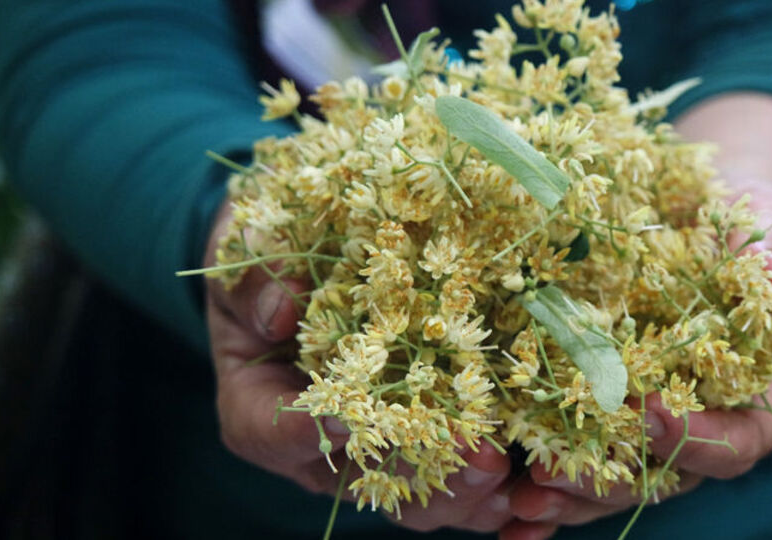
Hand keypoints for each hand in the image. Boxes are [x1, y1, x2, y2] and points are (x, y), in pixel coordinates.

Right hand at [203, 200, 513, 532]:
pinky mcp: (418, 435)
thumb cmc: (268, 252)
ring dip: (460, 487)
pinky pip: (451, 475)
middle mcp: (316, 438)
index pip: (267, 430)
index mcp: (257, 401)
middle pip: (356, 475)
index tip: (340, 418)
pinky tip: (524, 474)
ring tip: (502, 465)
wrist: (304, 255)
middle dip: (413, 470)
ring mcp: (371, 445)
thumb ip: (256, 279)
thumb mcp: (247, 249)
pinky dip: (487, 482)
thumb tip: (280, 310)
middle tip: (464, 454)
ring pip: (410, 490)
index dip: (299, 432)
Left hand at [500, 181, 771, 539]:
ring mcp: (647, 429)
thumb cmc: (741, 232)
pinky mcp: (602, 418)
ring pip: (613, 480)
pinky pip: (577, 459)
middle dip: (609, 479)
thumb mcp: (764, 231)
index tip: (651, 410)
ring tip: (522, 498)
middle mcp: (700, 426)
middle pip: (662, 474)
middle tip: (556, 473)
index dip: (699, 437)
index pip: (738, 441)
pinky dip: (545, 489)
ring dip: (568, 495)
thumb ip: (771, 256)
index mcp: (753, 397)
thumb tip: (771, 275)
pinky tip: (505, 509)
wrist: (701, 230)